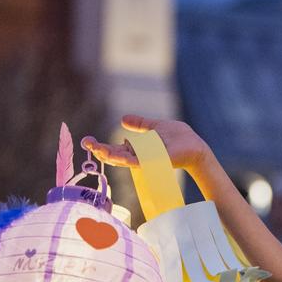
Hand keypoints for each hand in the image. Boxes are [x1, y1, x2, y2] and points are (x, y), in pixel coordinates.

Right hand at [81, 115, 209, 172]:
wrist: (195, 146)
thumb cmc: (179, 138)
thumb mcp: (155, 127)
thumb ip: (140, 124)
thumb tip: (122, 119)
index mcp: (138, 149)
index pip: (115, 149)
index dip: (101, 146)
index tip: (88, 140)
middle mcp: (139, 156)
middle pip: (114, 155)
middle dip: (99, 150)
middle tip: (86, 142)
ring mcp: (146, 160)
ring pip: (123, 159)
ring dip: (108, 154)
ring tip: (95, 148)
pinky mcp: (154, 161)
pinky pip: (137, 161)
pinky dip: (125, 158)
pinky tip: (113, 154)